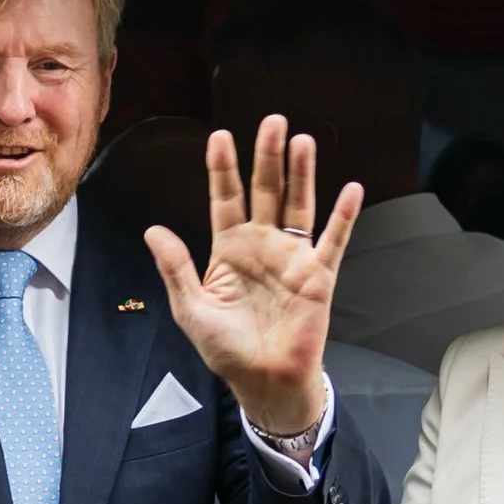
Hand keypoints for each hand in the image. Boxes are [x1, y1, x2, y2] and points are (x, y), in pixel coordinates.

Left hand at [144, 117, 362, 439]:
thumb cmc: (226, 349)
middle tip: (271, 122)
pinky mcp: (318, 276)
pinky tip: (351, 189)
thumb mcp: (191, 309)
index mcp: (229, 250)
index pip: (225, 200)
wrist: (262, 381)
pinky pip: (333, 241)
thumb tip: (152, 230)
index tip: (220, 138)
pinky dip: (343, 217)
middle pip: (265, 192)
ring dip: (301, 174)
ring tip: (301, 140)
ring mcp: (292, 258)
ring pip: (298, 206)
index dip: (223, 170)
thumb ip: (175, 268)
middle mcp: (262, 246)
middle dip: (267, 158)